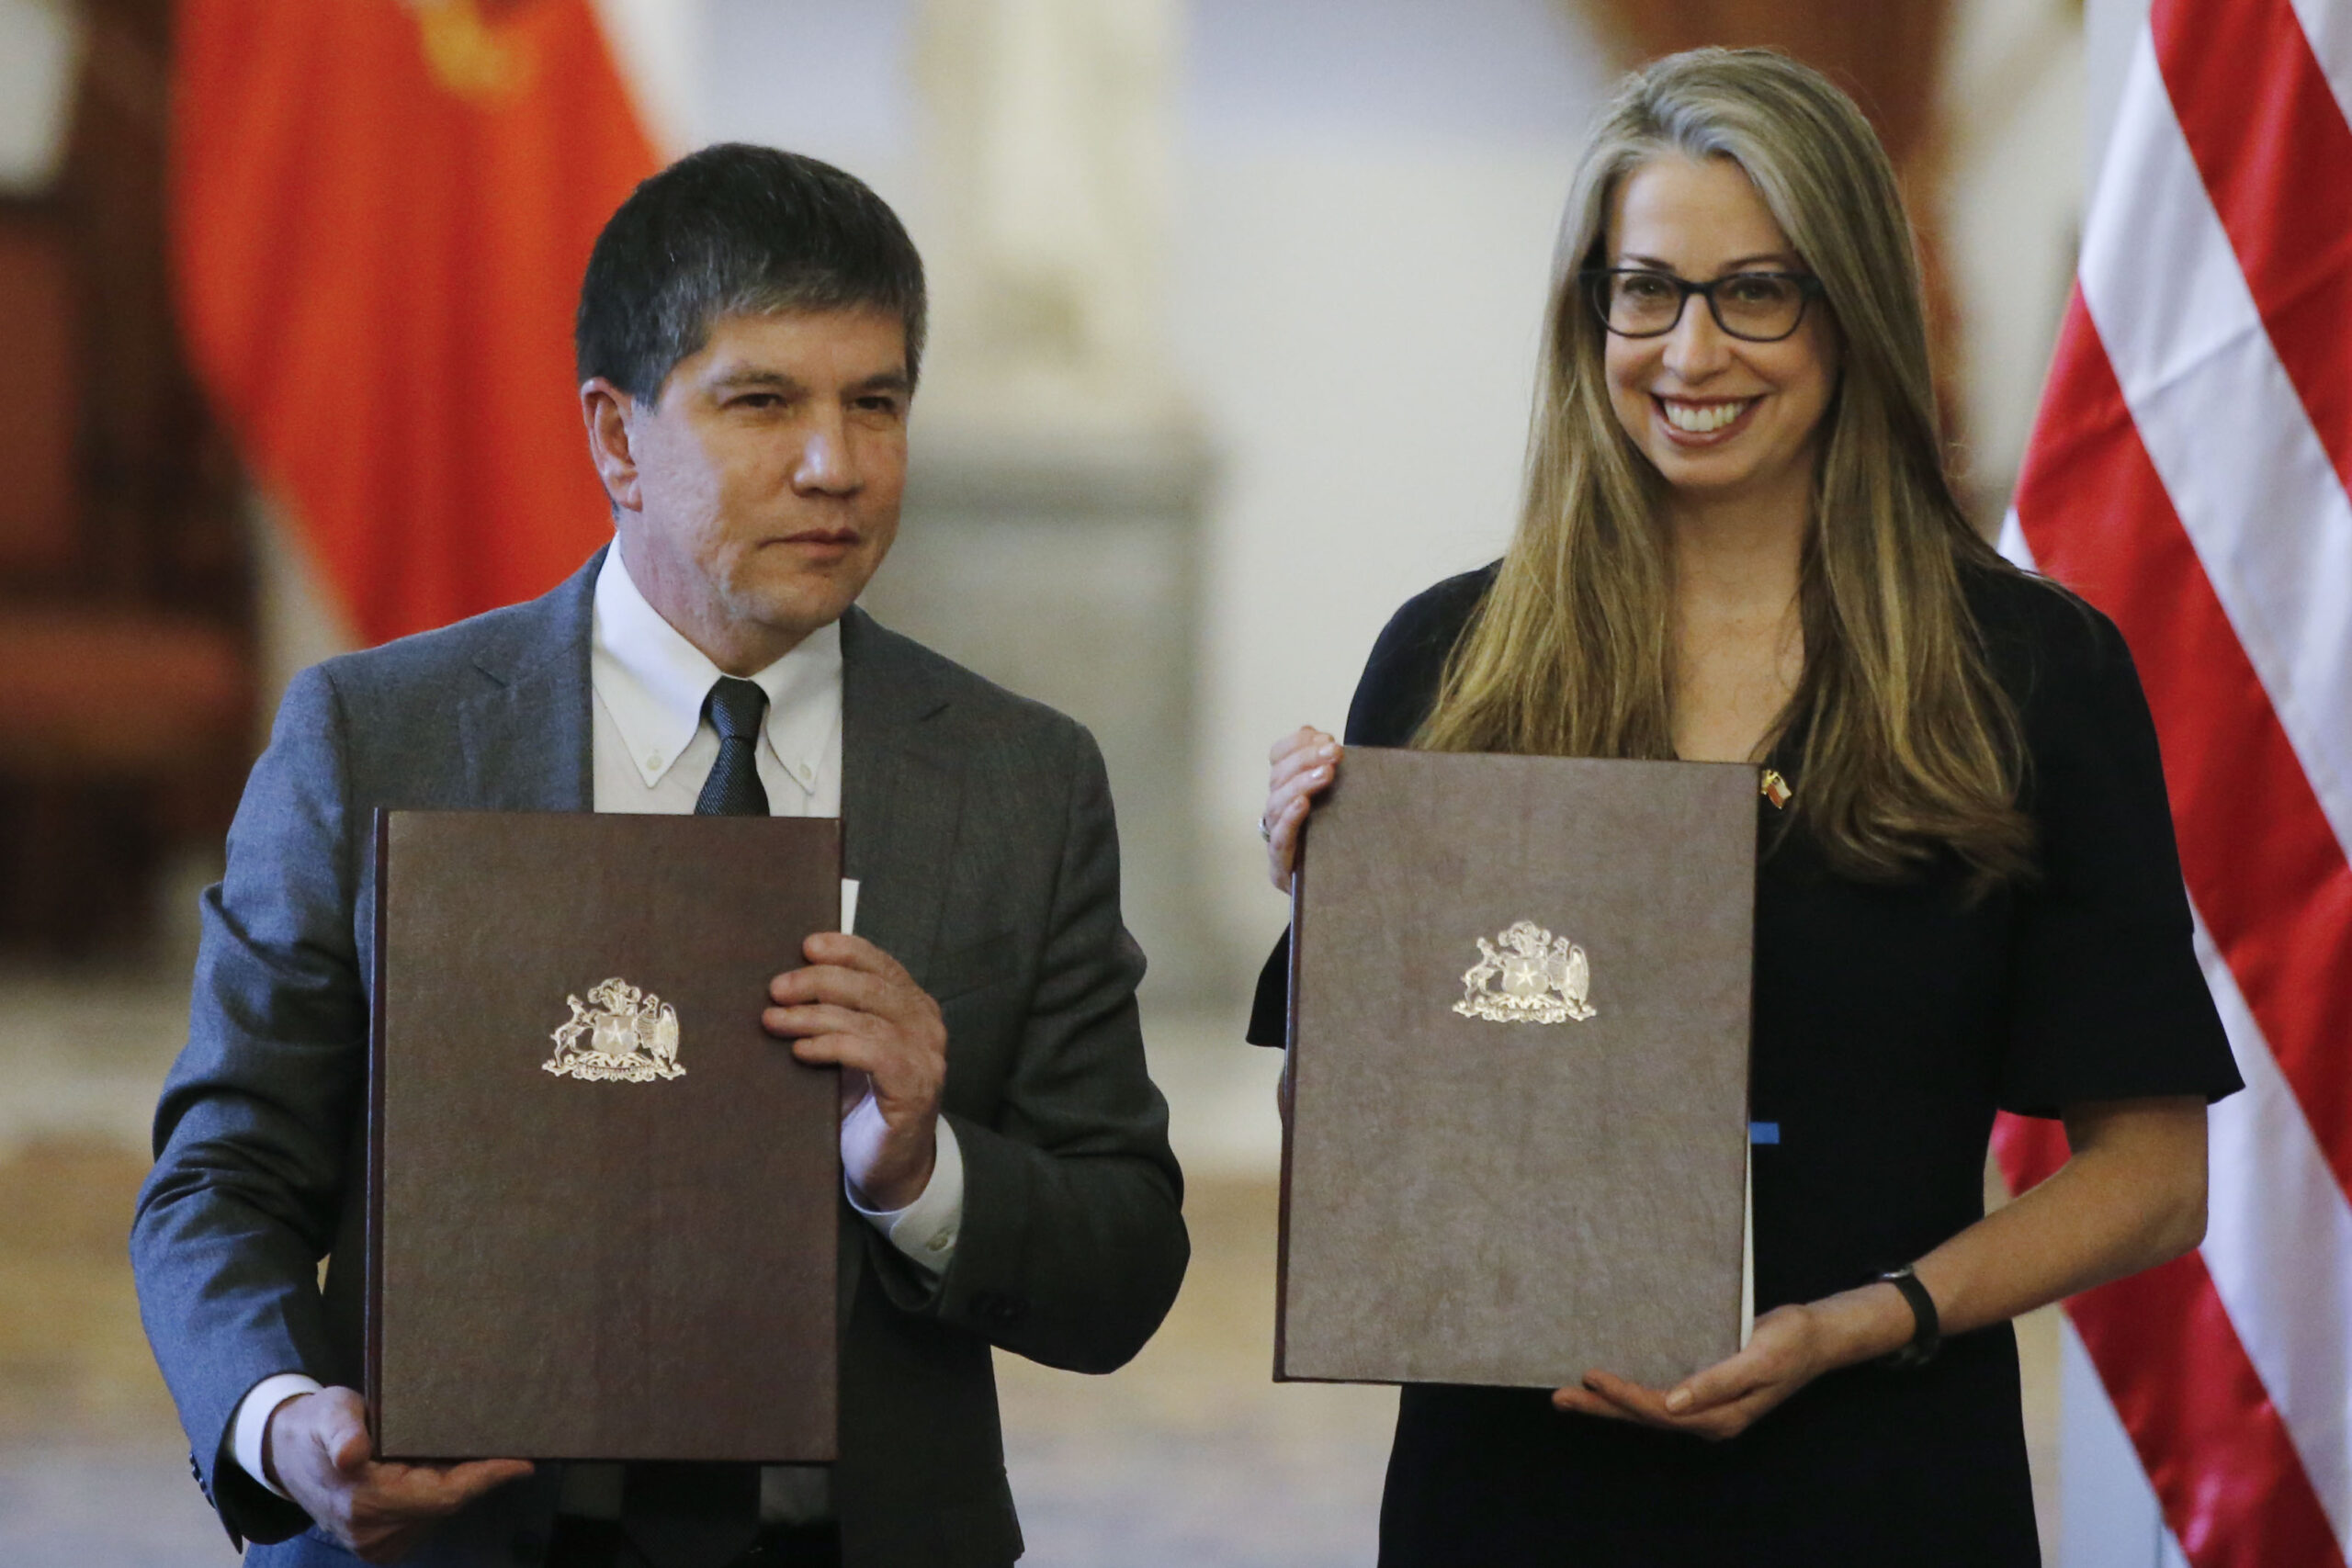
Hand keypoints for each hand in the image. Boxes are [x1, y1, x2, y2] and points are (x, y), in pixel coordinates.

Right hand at [264, 1387, 530, 1562]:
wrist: (285, 1454)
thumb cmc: (315, 1425)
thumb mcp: (329, 1412)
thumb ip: (343, 1431)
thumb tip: (352, 1455)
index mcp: (363, 1504)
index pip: (442, 1496)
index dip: (484, 1479)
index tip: (522, 1462)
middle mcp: (372, 1535)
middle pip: (447, 1505)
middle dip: (477, 1475)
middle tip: (505, 1440)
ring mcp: (375, 1545)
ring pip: (439, 1512)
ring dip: (459, 1484)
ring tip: (476, 1448)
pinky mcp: (380, 1545)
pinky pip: (427, 1517)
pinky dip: (441, 1492)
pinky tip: (447, 1466)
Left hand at [765, 932, 947, 1210]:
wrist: (891, 1169)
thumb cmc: (863, 1106)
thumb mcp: (851, 1051)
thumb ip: (836, 1016)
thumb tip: (783, 986)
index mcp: (914, 1007)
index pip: (882, 964)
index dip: (845, 950)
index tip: (806, 945)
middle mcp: (926, 1026)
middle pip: (871, 986)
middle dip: (818, 981)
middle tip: (776, 989)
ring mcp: (925, 1057)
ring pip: (866, 1018)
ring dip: (813, 1016)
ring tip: (773, 1020)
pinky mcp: (914, 1088)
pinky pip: (871, 1053)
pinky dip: (831, 1046)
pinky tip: (801, 1051)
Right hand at [1263, 726, 1341, 892]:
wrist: (1345, 896)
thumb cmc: (1342, 844)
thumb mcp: (1342, 803)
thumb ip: (1333, 773)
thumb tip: (1326, 738)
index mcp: (1288, 790)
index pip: (1278, 756)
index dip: (1296, 743)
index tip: (1324, 735)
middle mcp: (1276, 811)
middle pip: (1278, 776)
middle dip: (1306, 759)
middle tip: (1334, 751)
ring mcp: (1276, 839)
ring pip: (1276, 804)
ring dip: (1301, 783)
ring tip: (1326, 773)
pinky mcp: (1281, 867)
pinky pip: (1279, 840)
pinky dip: (1290, 819)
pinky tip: (1304, 805)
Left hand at [1549, 1303, 1837, 1442]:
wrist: (1816, 1336)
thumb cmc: (1791, 1343)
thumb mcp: (1759, 1360)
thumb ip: (1717, 1382)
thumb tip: (1673, 1405)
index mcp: (1722, 1417)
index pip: (1659, 1411)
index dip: (1623, 1397)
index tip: (1590, 1377)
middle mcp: (1708, 1418)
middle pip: (1645, 1416)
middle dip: (1601, 1407)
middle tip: (1558, 1396)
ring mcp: (1705, 1406)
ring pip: (1648, 1408)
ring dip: (1609, 1402)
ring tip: (1569, 1392)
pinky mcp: (1703, 1388)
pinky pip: (1659, 1394)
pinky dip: (1630, 1389)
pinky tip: (1608, 1383)